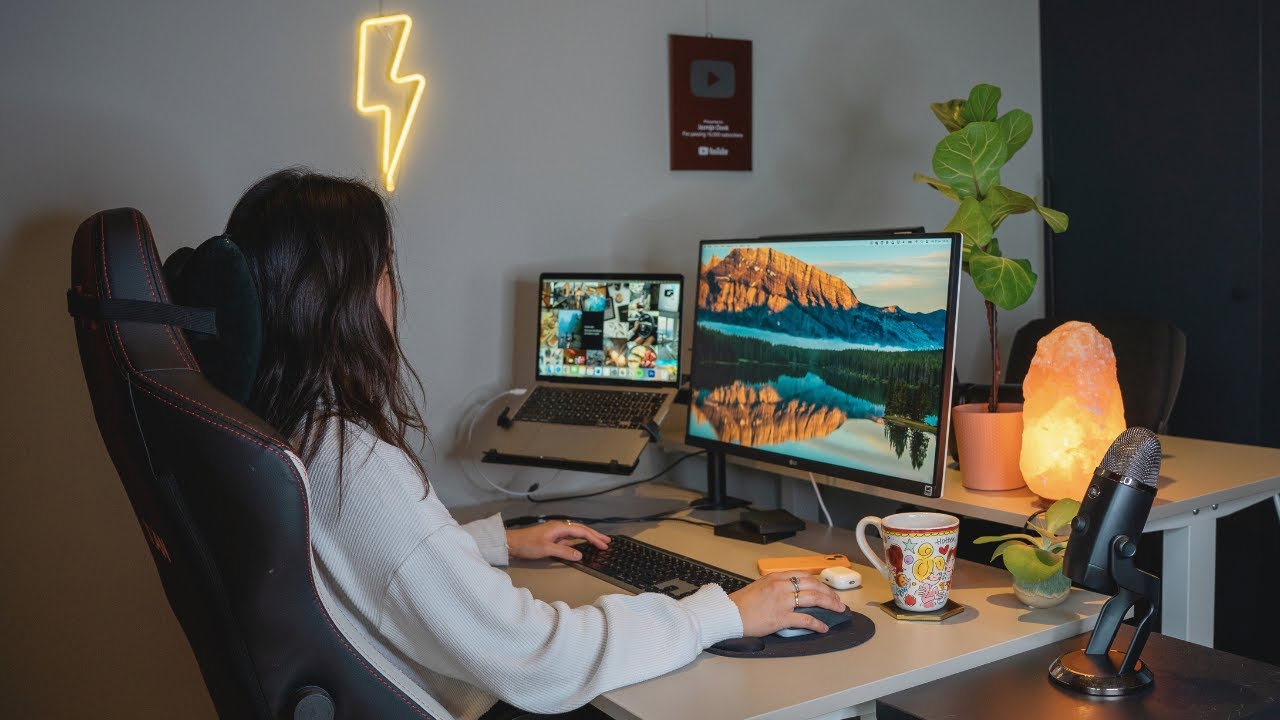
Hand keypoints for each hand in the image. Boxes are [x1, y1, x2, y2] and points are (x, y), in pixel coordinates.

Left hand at [505, 520, 609, 561]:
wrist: (511, 543)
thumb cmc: (527, 544)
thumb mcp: (547, 549)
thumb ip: (564, 552)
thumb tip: (580, 555)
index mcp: (559, 527)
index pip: (581, 532)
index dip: (594, 538)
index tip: (604, 545)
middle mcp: (559, 528)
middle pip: (581, 531)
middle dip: (595, 536)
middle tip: (607, 541)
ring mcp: (556, 533)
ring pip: (576, 535)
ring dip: (588, 538)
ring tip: (599, 543)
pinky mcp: (552, 539)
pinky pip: (569, 540)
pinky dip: (578, 543)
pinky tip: (582, 547)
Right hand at [728, 572, 845, 637]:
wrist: (729, 613)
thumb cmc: (741, 603)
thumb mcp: (760, 586)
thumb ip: (776, 587)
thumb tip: (789, 593)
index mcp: (776, 577)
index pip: (804, 576)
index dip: (819, 583)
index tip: (826, 588)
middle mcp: (781, 586)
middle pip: (813, 586)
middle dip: (829, 593)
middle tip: (838, 600)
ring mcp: (783, 601)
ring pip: (814, 599)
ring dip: (829, 604)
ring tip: (838, 610)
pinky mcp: (781, 617)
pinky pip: (805, 619)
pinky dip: (817, 623)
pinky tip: (823, 627)